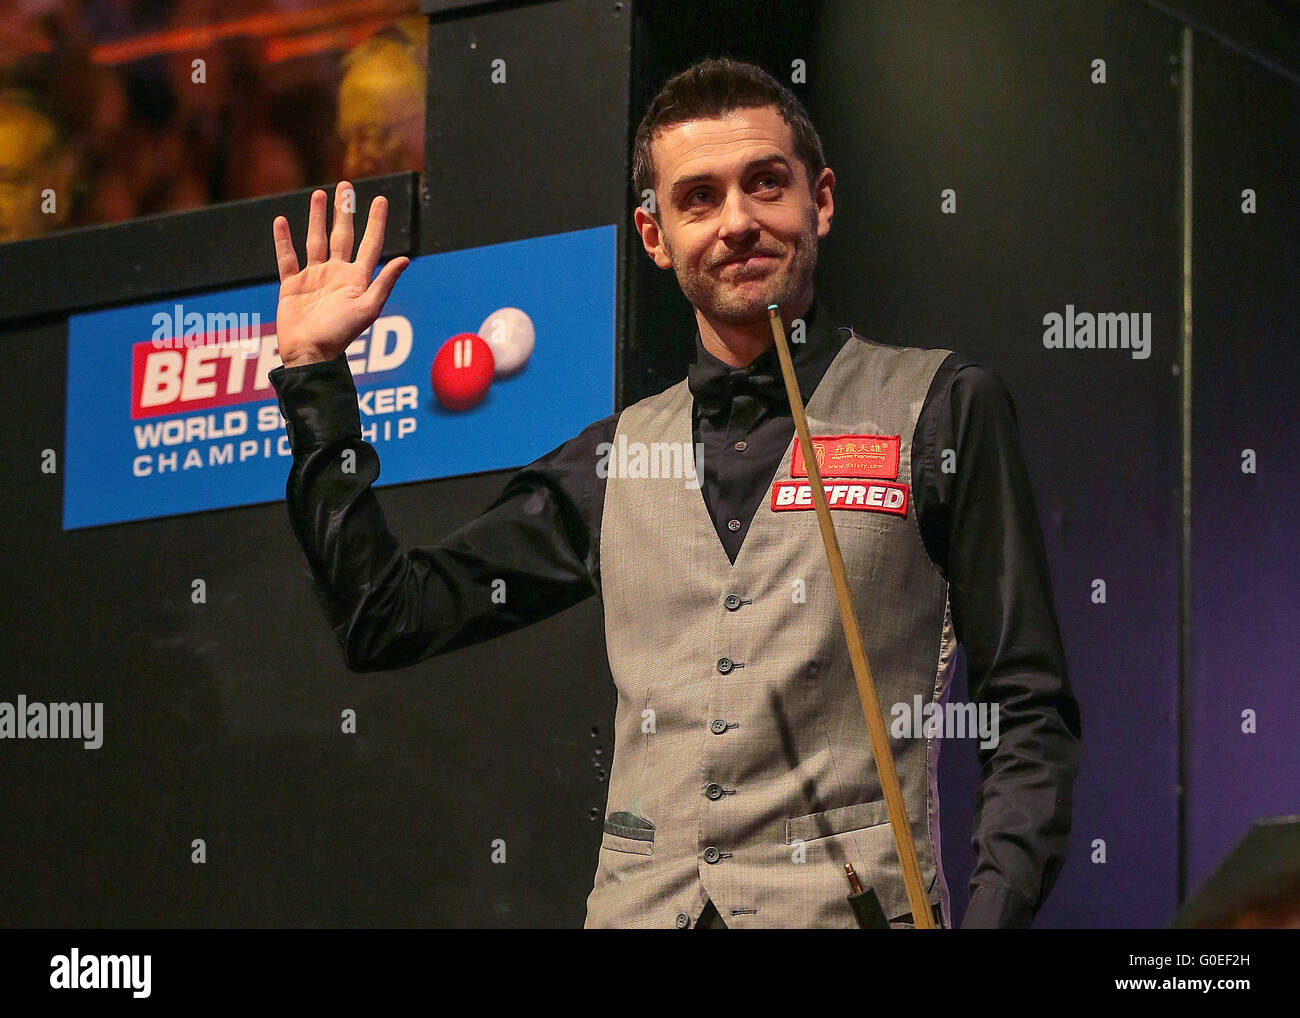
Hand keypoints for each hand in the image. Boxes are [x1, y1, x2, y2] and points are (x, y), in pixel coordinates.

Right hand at [271, 181, 409, 367]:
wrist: (309, 354)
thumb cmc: (340, 336)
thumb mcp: (367, 309)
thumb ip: (384, 283)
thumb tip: (406, 259)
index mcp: (357, 279)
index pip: (370, 244)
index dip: (376, 222)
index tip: (381, 199)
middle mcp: (337, 274)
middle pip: (342, 235)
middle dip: (345, 211)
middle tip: (346, 185)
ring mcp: (314, 279)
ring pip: (316, 240)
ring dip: (317, 218)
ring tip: (319, 194)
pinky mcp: (292, 286)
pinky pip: (287, 258)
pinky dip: (283, 240)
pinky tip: (282, 220)